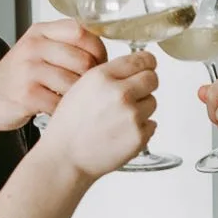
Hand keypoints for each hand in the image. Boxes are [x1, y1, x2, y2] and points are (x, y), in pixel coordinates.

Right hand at [0, 20, 107, 132]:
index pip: (80, 32)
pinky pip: (62, 103)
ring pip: (75, 84)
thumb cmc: (18, 79)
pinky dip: (65, 112)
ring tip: (72, 102)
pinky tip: (59, 111)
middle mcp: (33, 47)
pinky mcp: (26, 94)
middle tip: (87, 89)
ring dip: (78, 98)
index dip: (98, 49)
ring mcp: (28, 70)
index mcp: (39, 32)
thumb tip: (105, 54)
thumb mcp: (37, 51)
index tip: (100, 63)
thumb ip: (65, 45)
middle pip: (83, 60)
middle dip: (91, 79)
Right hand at [36, 51, 156, 177]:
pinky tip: (121, 133)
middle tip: (134, 95)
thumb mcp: (81, 87)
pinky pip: (151, 124)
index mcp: (102, 77)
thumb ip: (109, 75)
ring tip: (119, 119)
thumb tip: (134, 70)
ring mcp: (131, 115)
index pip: (141, 59)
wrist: (65, 157)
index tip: (149, 66)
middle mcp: (119, 93)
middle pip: (153, 78)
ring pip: (152, 102)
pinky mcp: (139, 135)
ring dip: (142, 108)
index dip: (147, 63)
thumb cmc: (69, 126)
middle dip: (146, 85)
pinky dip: (141, 128)